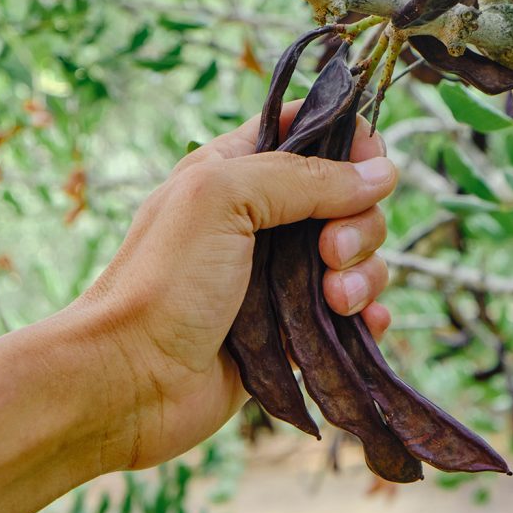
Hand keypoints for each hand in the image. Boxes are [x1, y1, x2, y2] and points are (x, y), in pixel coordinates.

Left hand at [72, 100, 397, 470]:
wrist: (131, 382)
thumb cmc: (164, 282)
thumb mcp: (224, 199)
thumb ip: (303, 177)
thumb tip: (381, 172)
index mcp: (235, 171)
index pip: (307, 130)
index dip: (348, 140)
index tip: (370, 165)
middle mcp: (260, 219)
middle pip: (345, 198)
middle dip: (358, 223)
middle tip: (331, 253)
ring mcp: (278, 278)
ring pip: (354, 257)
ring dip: (364, 275)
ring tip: (336, 301)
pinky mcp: (291, 331)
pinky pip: (351, 311)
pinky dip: (367, 313)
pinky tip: (364, 323)